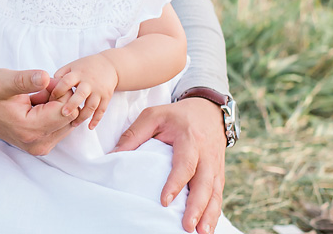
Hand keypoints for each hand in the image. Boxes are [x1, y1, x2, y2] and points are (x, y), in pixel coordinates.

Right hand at [0, 68, 75, 155]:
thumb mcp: (4, 81)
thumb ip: (26, 80)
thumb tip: (46, 76)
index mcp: (30, 129)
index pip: (67, 111)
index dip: (61, 93)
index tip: (46, 84)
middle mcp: (39, 143)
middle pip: (70, 117)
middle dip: (61, 99)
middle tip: (41, 89)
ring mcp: (41, 146)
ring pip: (67, 121)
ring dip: (57, 105)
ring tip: (37, 96)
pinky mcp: (42, 143)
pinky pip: (60, 125)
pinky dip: (54, 112)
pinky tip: (37, 104)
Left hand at [50, 54, 118, 128]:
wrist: (109, 65)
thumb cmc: (85, 67)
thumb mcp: (72, 66)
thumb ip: (60, 75)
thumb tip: (47, 87)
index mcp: (78, 73)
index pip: (67, 81)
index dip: (58, 90)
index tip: (51, 99)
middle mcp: (89, 82)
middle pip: (81, 94)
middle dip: (72, 104)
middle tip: (63, 114)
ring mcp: (99, 90)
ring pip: (91, 105)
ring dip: (83, 116)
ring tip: (73, 124)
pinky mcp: (106, 97)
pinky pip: (102, 110)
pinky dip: (96, 119)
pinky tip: (90, 127)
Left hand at [112, 99, 225, 233]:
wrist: (209, 110)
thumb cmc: (176, 115)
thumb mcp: (153, 115)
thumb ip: (134, 134)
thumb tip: (113, 156)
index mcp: (189, 139)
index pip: (185, 163)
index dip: (176, 182)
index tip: (164, 201)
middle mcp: (206, 154)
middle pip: (204, 183)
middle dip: (197, 206)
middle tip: (188, 226)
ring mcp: (215, 165)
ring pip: (215, 192)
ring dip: (209, 214)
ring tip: (201, 233)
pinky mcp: (218, 174)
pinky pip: (218, 195)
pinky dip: (214, 213)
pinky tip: (207, 228)